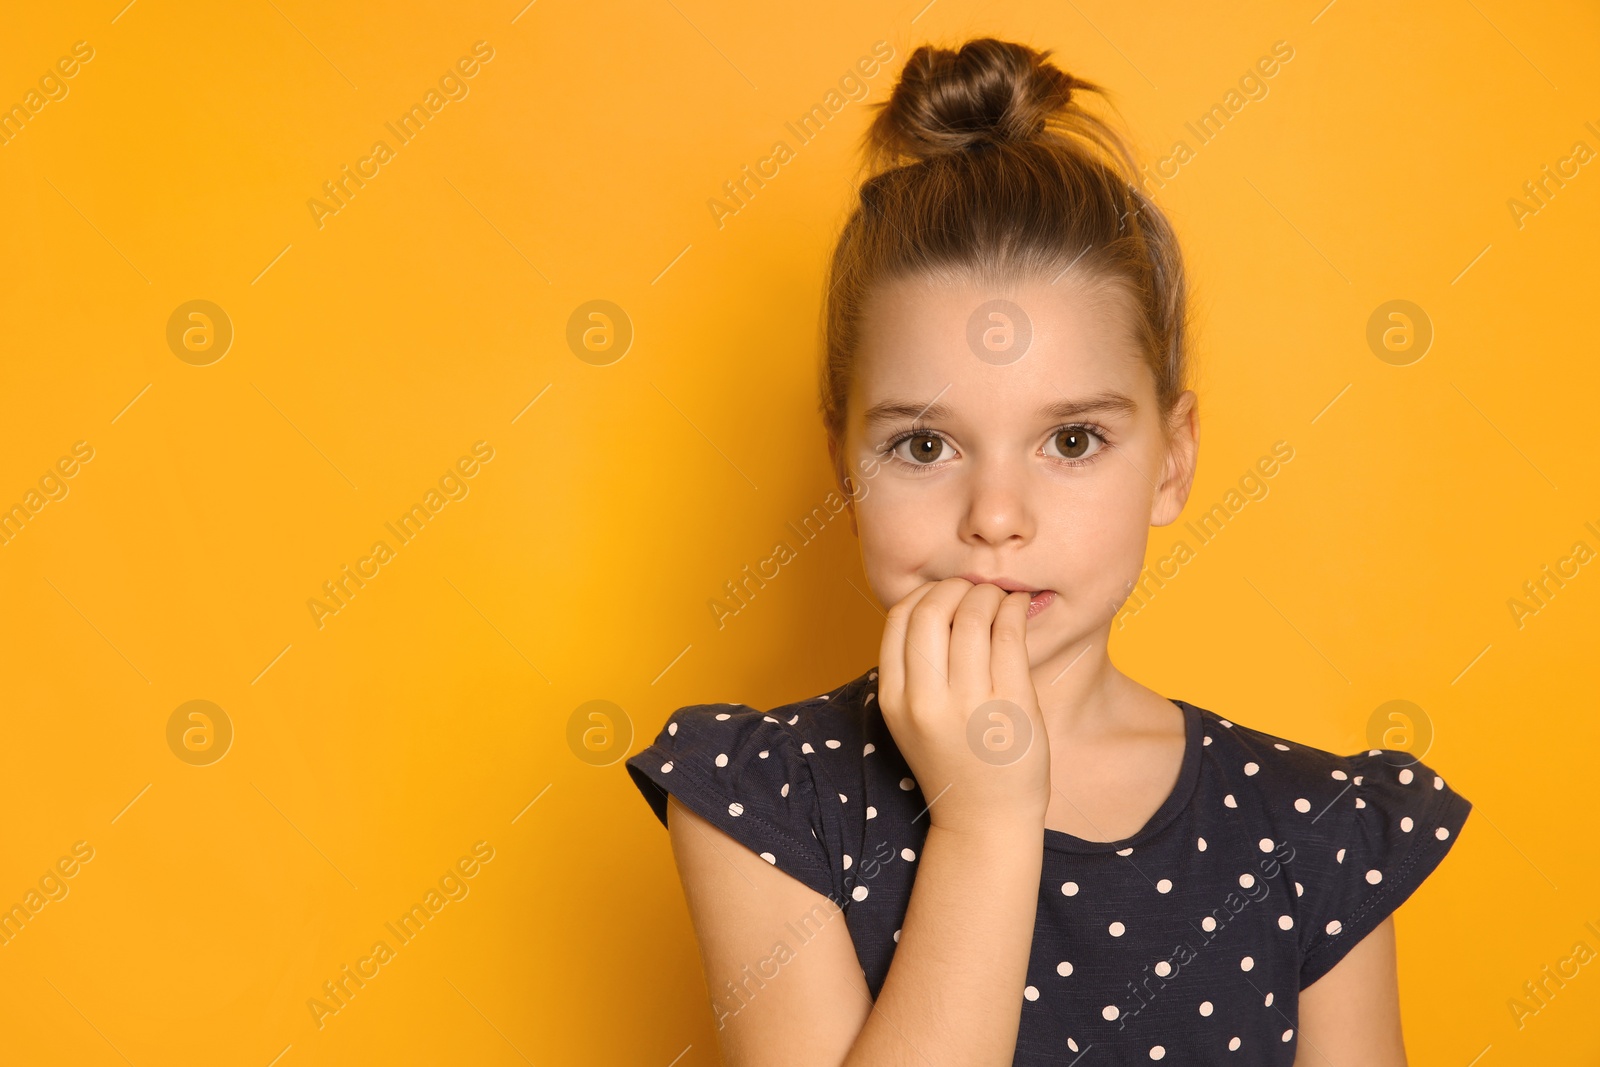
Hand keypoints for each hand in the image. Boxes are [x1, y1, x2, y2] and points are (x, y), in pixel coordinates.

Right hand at [876, 578, 1050, 837]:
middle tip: (975, 590)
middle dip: (956, 588)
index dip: (924, 593)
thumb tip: (942, 600)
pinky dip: (1014, 611)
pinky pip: (1010, 638)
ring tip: (1000, 598)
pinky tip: (1019, 610)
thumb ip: (916, 668)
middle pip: (932, 610)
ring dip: (989, 595)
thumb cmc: (954, 760)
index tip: (946, 594)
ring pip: (973, 617)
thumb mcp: (914, 717)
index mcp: (894, 699)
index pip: (900, 618)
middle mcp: (926, 701)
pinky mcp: (1011, 708)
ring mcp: (969, 705)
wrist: (985, 819)